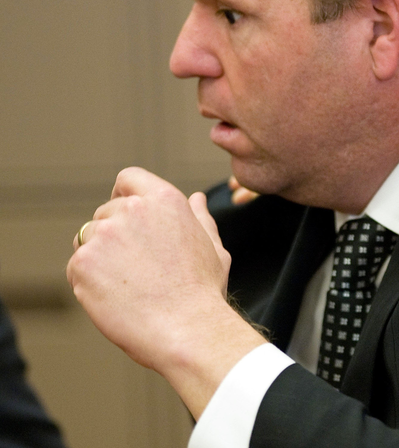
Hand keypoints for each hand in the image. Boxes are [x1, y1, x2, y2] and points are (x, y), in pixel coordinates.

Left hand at [67, 167, 265, 417]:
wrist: (187, 329)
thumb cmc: (203, 292)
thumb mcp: (213, 246)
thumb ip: (200, 217)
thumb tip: (196, 198)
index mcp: (165, 199)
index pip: (128, 178)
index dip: (124, 195)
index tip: (127, 216)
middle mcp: (131, 209)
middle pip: (105, 213)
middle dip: (114, 235)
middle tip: (136, 268)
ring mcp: (104, 235)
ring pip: (87, 239)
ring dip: (100, 258)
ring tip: (128, 285)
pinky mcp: (83, 263)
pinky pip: (77, 267)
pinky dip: (90, 282)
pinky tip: (116, 297)